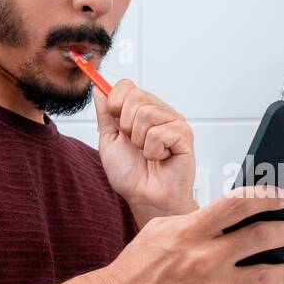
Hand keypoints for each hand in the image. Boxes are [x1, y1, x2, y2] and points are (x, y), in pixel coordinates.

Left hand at [95, 79, 195, 220]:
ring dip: (139, 140)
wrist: (145, 198)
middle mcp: (159, 112)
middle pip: (135, 96)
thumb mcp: (109, 140)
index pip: (127, 85)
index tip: (116, 124)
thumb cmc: (131, 175)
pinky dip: (153, 151)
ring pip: (146, 114)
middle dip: (126, 125)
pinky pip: (159, 133)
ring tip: (147, 153)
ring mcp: (174, 122)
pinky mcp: (184, 135)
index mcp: (141, 110)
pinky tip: (160, 158)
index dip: (115, 102)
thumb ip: (105, 114)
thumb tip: (98, 89)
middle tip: (134, 144)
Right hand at [95, 184, 283, 283]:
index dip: (267, 197)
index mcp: (191, 230)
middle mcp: (205, 257)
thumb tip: (225, 215)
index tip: (282, 198)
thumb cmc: (135, 268)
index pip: (239, 203)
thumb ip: (194, 221)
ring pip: (265, 276)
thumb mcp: (161, 231)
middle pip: (263, 236)